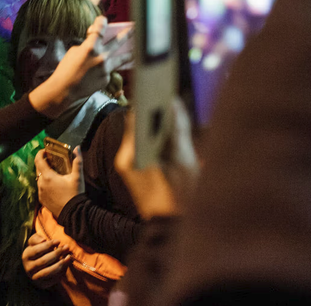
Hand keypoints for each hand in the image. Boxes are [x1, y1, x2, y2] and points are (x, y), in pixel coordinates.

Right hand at [21, 232, 71, 289]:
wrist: (34, 268)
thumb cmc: (36, 252)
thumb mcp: (33, 243)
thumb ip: (36, 239)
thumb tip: (43, 240)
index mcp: (26, 256)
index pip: (37, 250)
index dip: (48, 245)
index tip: (58, 241)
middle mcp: (28, 268)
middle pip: (44, 261)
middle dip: (57, 253)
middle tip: (66, 247)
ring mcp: (35, 278)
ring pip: (49, 271)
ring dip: (61, 264)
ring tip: (69, 257)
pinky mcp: (43, 284)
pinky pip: (54, 279)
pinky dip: (62, 271)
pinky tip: (66, 264)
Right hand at [28, 17, 132, 118]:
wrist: (65, 89)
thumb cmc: (66, 69)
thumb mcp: (73, 51)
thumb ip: (86, 44)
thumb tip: (93, 38)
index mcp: (90, 47)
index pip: (100, 29)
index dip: (102, 22)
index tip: (103, 19)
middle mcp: (101, 57)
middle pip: (117, 42)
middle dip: (126, 34)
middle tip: (134, 28)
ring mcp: (106, 69)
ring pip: (120, 59)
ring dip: (128, 54)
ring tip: (135, 51)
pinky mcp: (106, 79)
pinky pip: (108, 71)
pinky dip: (105, 70)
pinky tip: (98, 72)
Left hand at [35, 147, 83, 217]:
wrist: (73, 214)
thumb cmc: (75, 194)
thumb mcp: (78, 177)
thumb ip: (77, 161)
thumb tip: (77, 148)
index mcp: (48, 176)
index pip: (38, 160)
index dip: (40, 153)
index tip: (46, 151)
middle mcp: (41, 184)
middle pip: (38, 169)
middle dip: (43, 162)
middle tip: (51, 160)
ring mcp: (40, 192)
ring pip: (39, 179)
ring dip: (44, 173)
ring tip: (53, 172)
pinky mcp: (42, 200)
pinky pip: (40, 188)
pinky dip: (45, 183)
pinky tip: (53, 185)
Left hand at [114, 99, 198, 218]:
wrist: (170, 228)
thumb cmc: (180, 197)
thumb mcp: (185, 161)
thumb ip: (179, 130)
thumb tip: (174, 102)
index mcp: (132, 155)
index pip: (137, 117)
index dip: (147, 98)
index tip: (156, 82)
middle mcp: (125, 158)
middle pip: (137, 124)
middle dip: (152, 108)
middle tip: (165, 89)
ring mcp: (129, 164)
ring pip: (141, 133)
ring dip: (154, 121)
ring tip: (169, 103)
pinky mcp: (135, 169)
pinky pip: (143, 144)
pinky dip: (155, 134)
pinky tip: (169, 127)